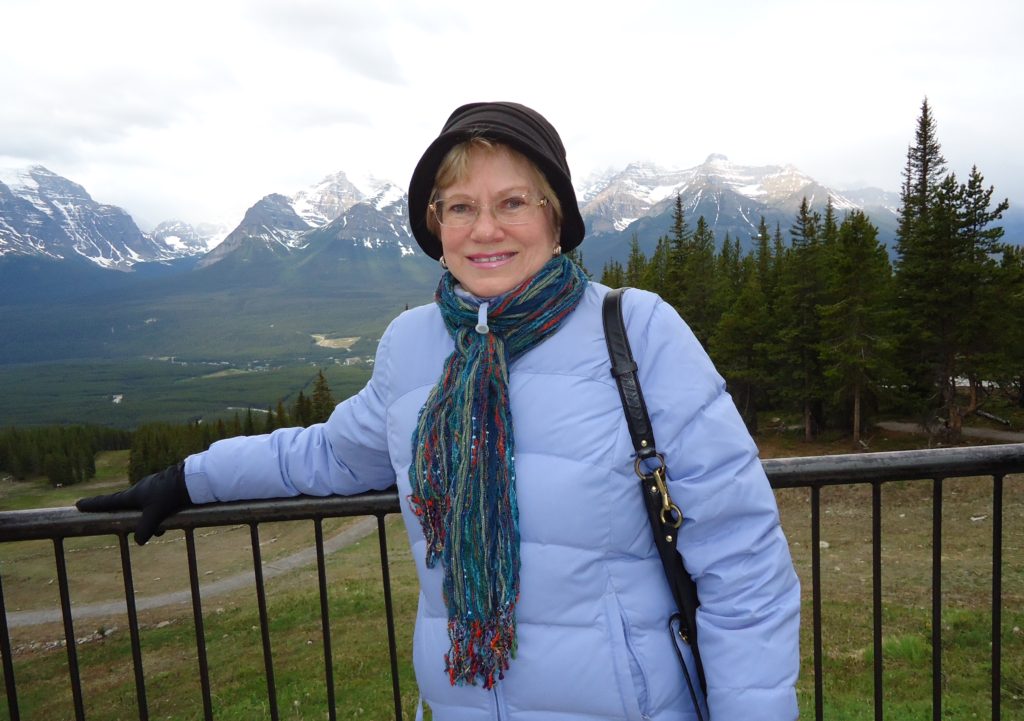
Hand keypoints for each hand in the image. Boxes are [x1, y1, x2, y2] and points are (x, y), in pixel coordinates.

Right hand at [76, 462, 191, 544]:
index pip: (109, 501)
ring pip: (145, 510)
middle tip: (117, 520)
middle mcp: (140, 490)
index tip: (78, 504)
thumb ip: (145, 528)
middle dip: (127, 517)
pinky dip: (160, 516)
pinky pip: (157, 506)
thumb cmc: (170, 495)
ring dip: (150, 522)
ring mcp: (153, 489)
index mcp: (133, 495)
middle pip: (128, 507)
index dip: (94, 504)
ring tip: (161, 530)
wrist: (192, 480)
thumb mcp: (155, 514)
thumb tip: (138, 541)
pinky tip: (169, 523)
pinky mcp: (165, 490)